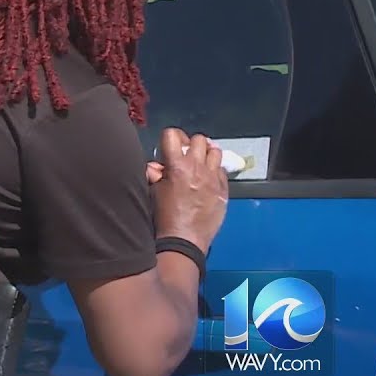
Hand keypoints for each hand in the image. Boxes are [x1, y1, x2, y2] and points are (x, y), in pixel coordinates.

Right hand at [150, 128, 228, 253]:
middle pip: (198, 139)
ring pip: (215, 151)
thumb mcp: (152, 192)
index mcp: (176, 165)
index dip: (169, 137)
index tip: (168, 144)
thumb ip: (154, 174)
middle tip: (185, 154)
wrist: (183, 241)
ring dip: (206, 154)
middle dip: (190, 143)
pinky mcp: (223, 190)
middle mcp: (197, 167)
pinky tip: (207, 179)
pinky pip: (222, 170)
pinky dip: (215, 171)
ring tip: (200, 163)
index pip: (173, 135)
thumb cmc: (164, 218)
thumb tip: (156, 166)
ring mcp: (213, 178)